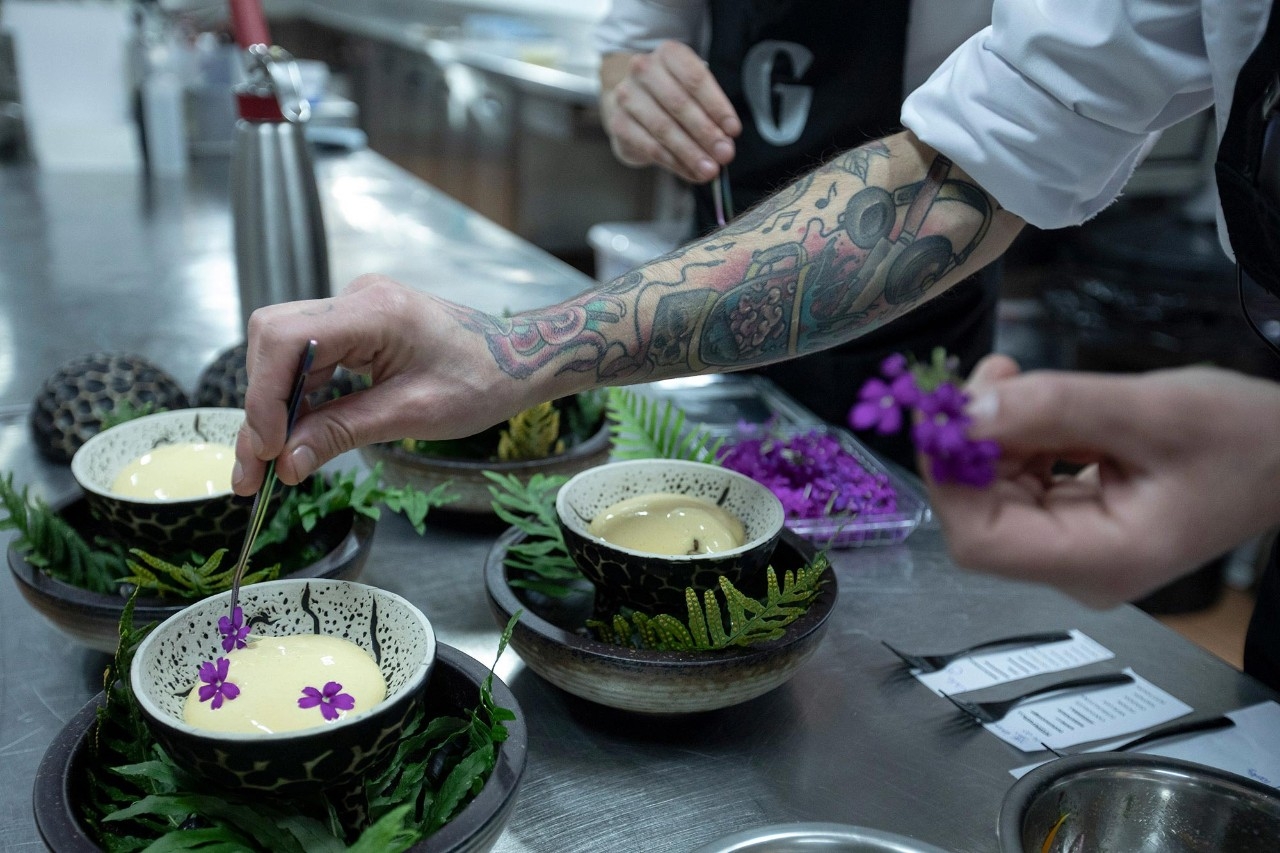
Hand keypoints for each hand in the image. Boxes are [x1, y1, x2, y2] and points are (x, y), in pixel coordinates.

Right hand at [231, 276, 543, 494]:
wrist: (519, 359)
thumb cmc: (482, 382)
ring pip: (283, 351)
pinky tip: (296, 437)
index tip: (265, 449)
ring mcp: (353, 308)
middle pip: (273, 340)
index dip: (263, 396)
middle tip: (254, 469)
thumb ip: (343, 432)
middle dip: (259, 405)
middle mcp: (355, 298)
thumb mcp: (413, 415)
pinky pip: (308, 358)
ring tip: (268, 465)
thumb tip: (285, 463)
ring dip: (272, 406)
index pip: (286, 340)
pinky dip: (296, 398)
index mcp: (374, 310)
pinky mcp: (355, 326)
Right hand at [600, 40, 740, 183]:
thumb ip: (709, 112)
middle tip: (725, 154)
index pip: (696, 79)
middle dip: (706, 133)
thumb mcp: (693, 92)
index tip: (733, 130)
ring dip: (690, 152)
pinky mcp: (619, 123)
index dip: (717, 106)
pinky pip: (650, 146)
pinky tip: (690, 172)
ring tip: (709, 169)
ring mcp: (627, 96)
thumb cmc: (670, 95)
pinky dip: (674, 162)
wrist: (631, 101)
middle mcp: (644, 69)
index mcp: (669, 53)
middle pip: (680, 104)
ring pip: (664, 128)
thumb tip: (724, 142)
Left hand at [923, 355, 1279, 606]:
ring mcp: (1075, 548)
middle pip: (981, 514)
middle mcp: (1078, 568)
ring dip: (992, 433)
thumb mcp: (1152, 409)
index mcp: (1102, 559)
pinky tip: (1036, 401)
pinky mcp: (1076, 523)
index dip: (948, 477)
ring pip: (996, 492)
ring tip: (1016, 377)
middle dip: (970, 443)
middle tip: (988, 375)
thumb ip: (1055, 408)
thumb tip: (967, 410)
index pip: (980, 541)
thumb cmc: (1244, 438)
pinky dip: (1016, 438)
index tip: (946, 412)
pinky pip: (1022, 482)